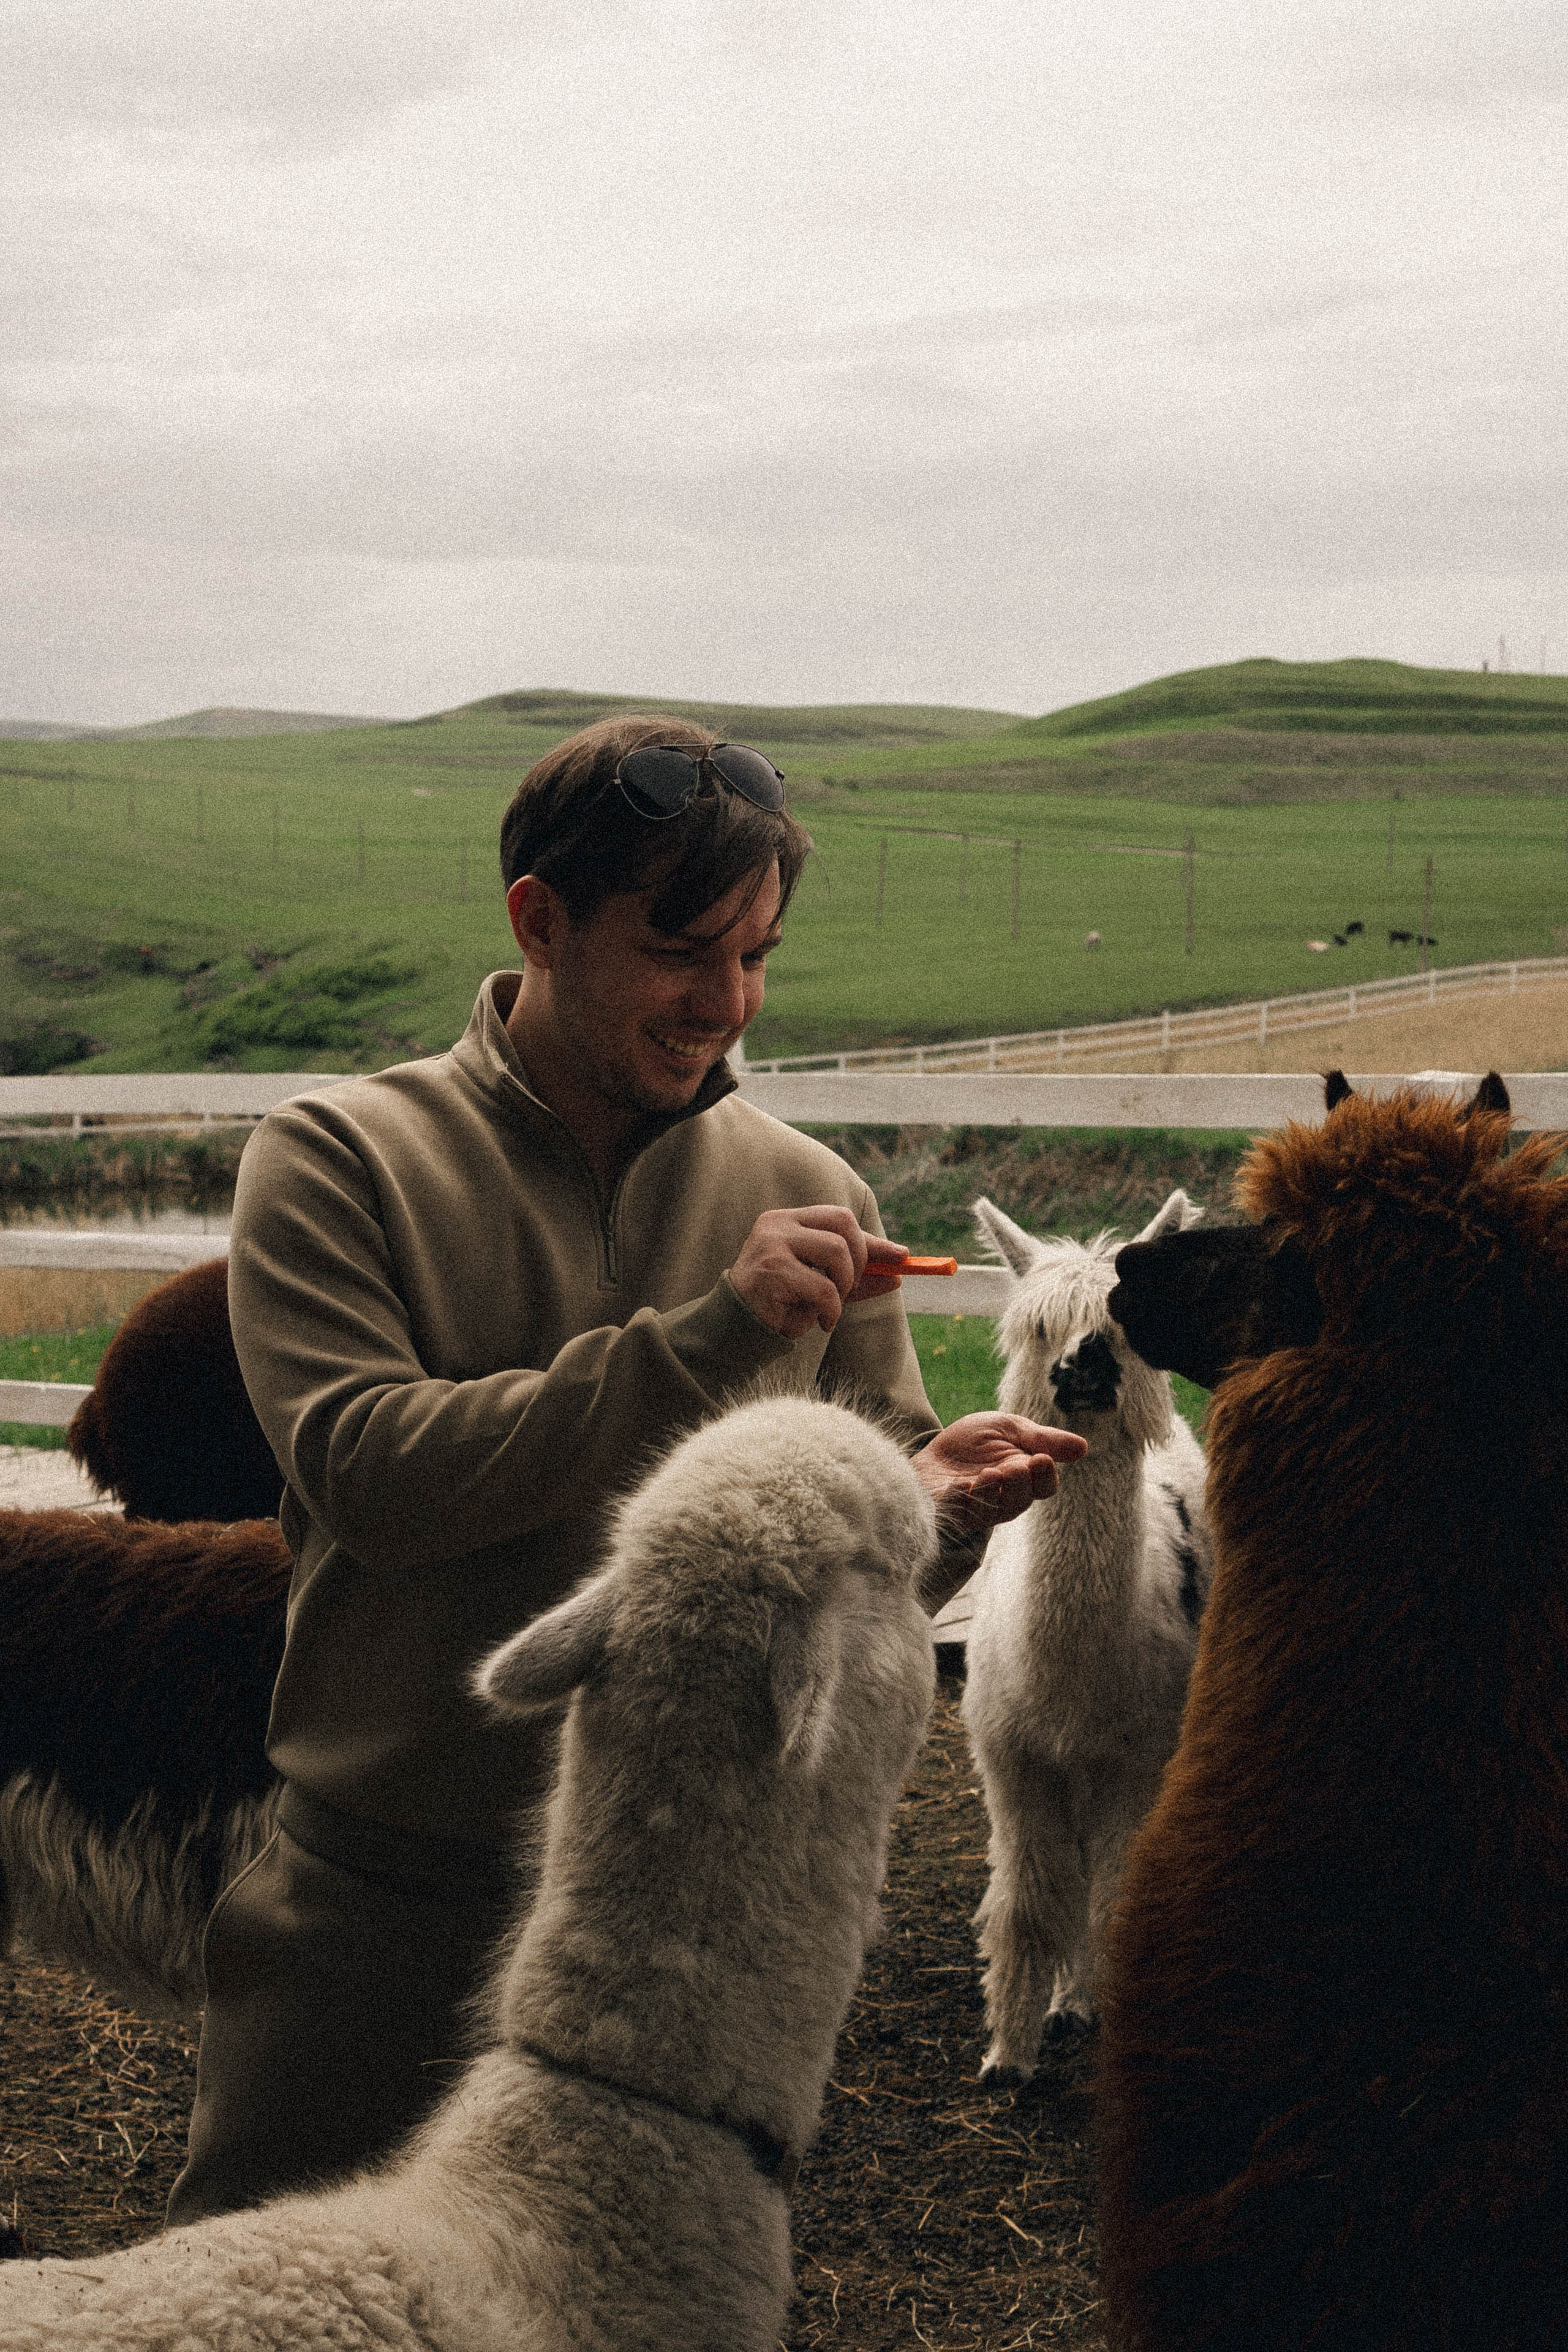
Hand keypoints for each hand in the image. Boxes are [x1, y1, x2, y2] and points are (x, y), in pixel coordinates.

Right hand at [730, 1208, 909, 1337]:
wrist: (740, 1328)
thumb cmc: (782, 1303)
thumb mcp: (824, 1286)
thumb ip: (856, 1277)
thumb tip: (899, 1274)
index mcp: (789, 1220)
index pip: (840, 1217)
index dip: (872, 1240)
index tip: (901, 1257)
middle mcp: (778, 1223)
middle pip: (843, 1224)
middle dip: (860, 1258)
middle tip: (850, 1288)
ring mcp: (772, 1243)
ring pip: (837, 1252)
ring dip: (845, 1286)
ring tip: (832, 1307)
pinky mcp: (772, 1270)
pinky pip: (823, 1288)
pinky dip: (833, 1310)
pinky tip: (823, 1322)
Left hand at [912, 1413, 1089, 1534]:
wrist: (934, 1446)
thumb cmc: (976, 1440)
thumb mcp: (1010, 1429)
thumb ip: (1042, 1439)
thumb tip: (1083, 1448)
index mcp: (1024, 1478)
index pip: (1043, 1487)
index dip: (1044, 1476)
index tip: (1041, 1458)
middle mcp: (1003, 1499)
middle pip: (1019, 1503)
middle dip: (1018, 1485)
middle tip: (1013, 1467)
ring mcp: (976, 1508)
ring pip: (991, 1513)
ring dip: (991, 1493)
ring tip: (989, 1473)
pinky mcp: (949, 1511)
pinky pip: (958, 1514)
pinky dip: (960, 1499)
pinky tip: (960, 1484)